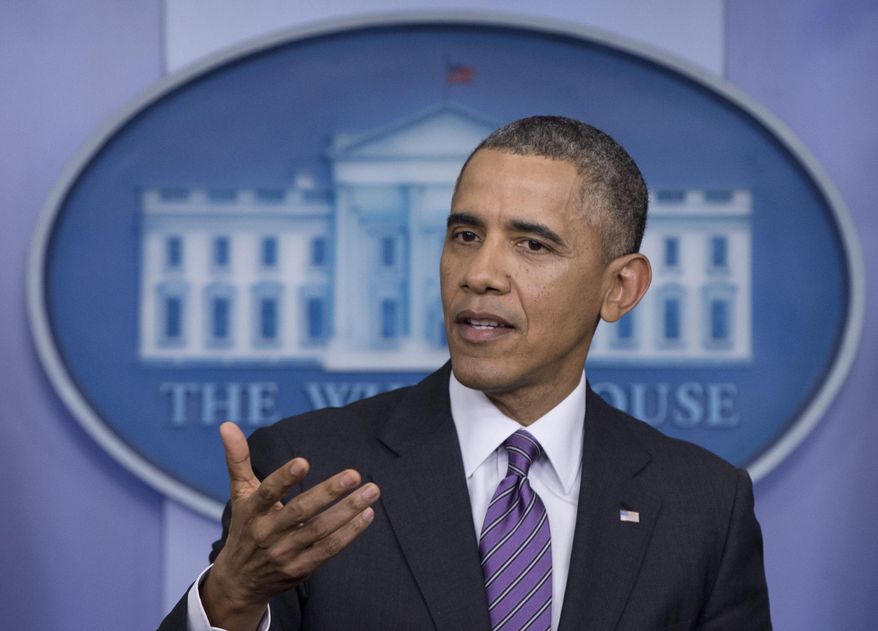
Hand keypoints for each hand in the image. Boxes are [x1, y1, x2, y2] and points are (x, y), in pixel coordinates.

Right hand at [201, 422, 378, 629]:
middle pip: (300, 511)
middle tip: (354, 474)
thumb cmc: (245, 526)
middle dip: (328, 492)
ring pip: (320, 530)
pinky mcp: (301, 568)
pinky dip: (350, 533)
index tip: (303, 462)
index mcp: (252, 511)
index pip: (267, 493)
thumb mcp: (240, 493)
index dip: (284, 478)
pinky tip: (367, 514)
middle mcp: (267, 533)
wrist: (240, 581)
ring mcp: (285, 553)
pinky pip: (328, 550)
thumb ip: (238, 459)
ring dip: (348, 511)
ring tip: (372, 491)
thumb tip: (227, 424)